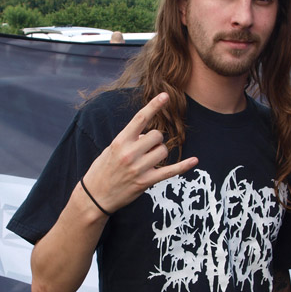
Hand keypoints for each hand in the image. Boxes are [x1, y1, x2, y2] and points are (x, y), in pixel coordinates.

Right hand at [82, 93, 197, 213]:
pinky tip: (195, 160)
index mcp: (120, 142)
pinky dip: (184, 166)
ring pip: (163, 151)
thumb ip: (129, 140)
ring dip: (159, 153)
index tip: (165, 95)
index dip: (154, 105)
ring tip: (148, 160)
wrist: (95, 196)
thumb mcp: (111, 149)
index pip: (140, 119)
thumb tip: (148, 136)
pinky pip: (170, 171)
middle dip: (155, 139)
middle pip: (156, 135)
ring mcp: (139, 168)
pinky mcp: (146, 182)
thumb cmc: (102, 169)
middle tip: (145, 148)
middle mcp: (130, 153)